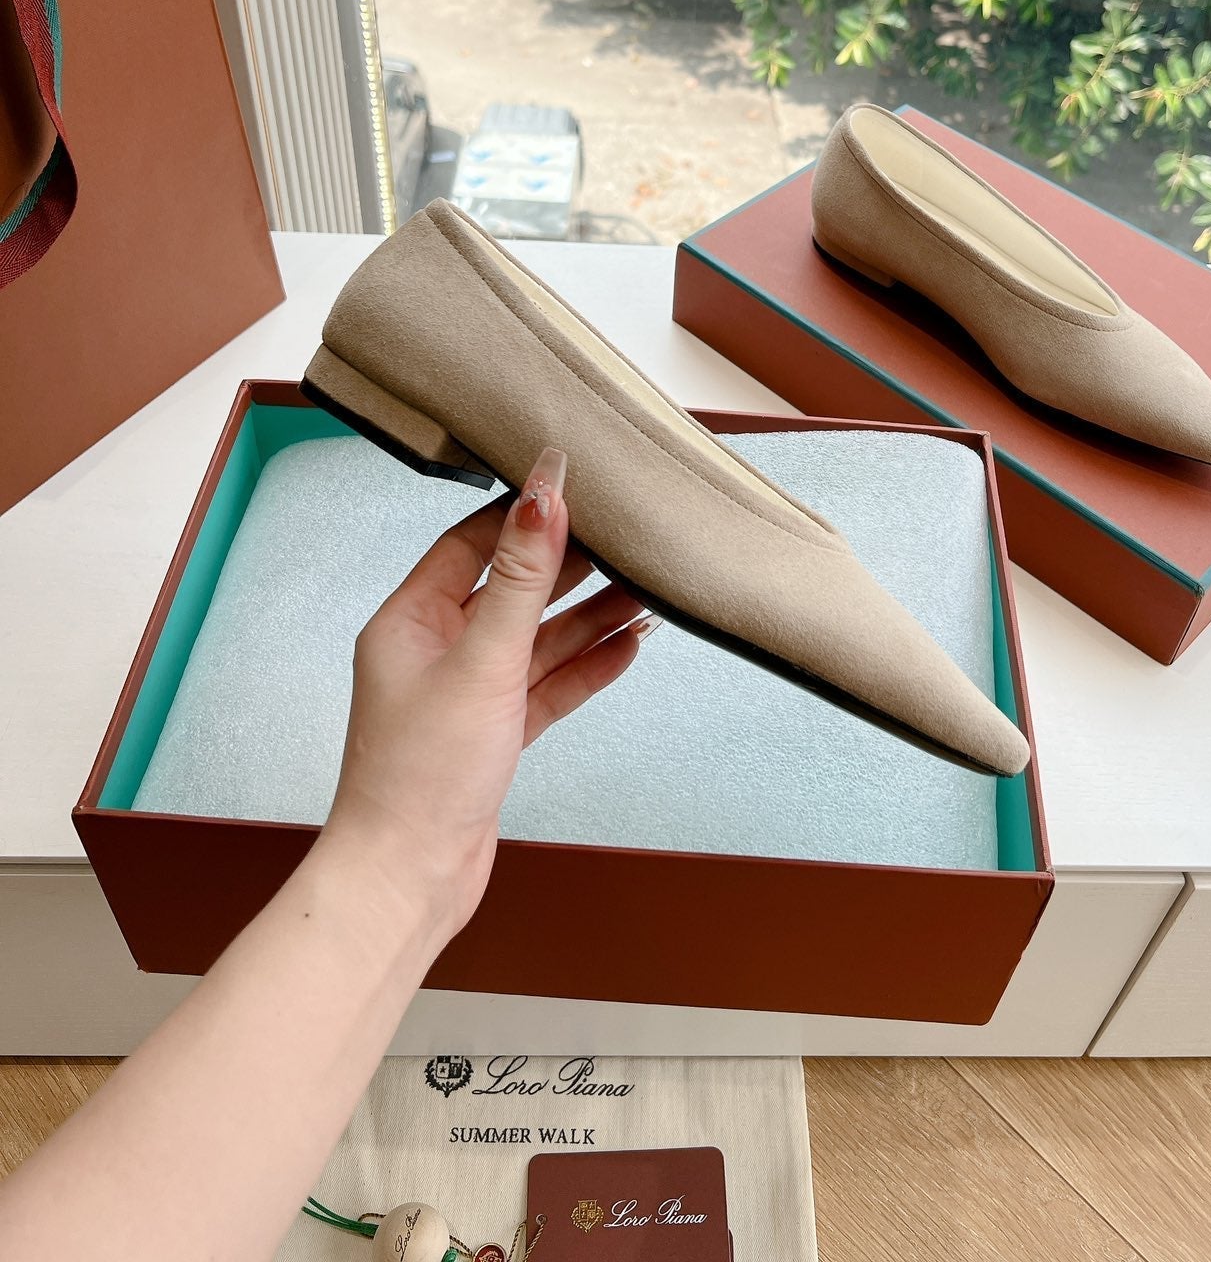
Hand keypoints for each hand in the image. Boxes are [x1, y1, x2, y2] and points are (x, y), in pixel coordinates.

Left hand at [321, 447, 642, 941]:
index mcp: (410, 620)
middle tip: (624, 535)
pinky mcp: (494, 734)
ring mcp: (466, 693)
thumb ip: (521, 576)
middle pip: (513, 588)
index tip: (573, 487)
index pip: (472, 542)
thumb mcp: (483, 659)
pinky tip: (628, 646)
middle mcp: (435, 650)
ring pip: (537, 639)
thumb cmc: (420, 775)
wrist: (408, 881)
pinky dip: (587, 666)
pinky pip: (548, 685)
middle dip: (570, 565)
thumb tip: (543, 495)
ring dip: (589, 617)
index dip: (523, 514)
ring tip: (645, 589)